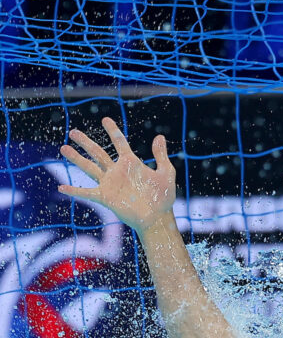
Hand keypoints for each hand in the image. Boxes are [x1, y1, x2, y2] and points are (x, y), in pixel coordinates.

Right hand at [58, 117, 176, 233]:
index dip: (113, 131)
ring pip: (89, 168)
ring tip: (64, 147)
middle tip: (73, 132)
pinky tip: (61, 188)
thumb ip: (161, 156)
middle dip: (86, 142)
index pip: (119, 143)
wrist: (158, 218)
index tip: (105, 119)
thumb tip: (159, 136)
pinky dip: (74, 191)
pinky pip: (87, 193)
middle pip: (98, 153)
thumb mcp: (166, 173)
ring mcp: (110, 184)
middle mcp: (117, 171)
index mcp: (131, 163)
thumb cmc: (163, 198)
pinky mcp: (106, 197)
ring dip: (76, 158)